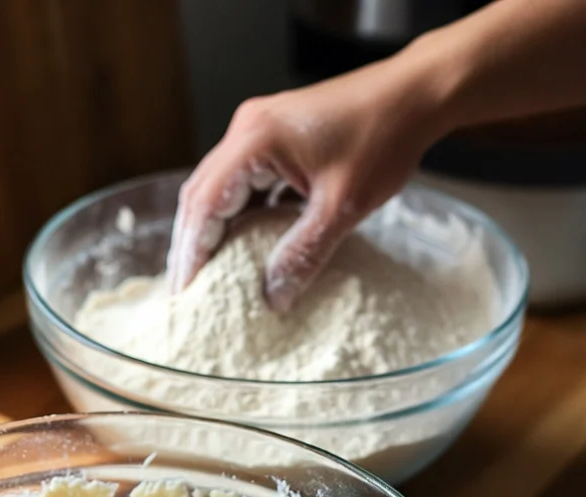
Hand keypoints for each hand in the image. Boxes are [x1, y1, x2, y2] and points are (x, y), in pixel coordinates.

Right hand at [165, 57, 447, 308]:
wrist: (417, 94)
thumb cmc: (385, 137)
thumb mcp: (342, 207)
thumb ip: (303, 254)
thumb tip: (273, 297)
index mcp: (255, 141)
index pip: (204, 205)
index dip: (190, 253)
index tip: (184, 293)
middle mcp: (246, 130)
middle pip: (199, 196)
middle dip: (190, 246)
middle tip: (185, 292)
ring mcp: (257, 130)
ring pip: (215, 189)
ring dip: (208, 232)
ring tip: (204, 275)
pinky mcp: (272, 137)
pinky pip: (239, 182)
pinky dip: (232, 216)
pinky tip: (236, 246)